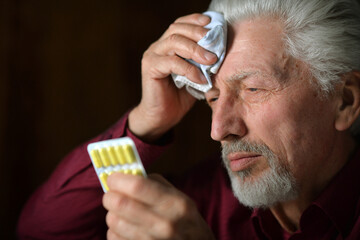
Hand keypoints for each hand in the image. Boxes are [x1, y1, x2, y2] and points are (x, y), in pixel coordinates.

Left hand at [103, 173, 214, 239]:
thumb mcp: (177, 196)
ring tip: (122, 212)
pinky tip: (126, 228)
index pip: (137, 186)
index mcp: (174, 203)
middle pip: (120, 204)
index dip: (118, 180)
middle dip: (110, 196)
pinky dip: (115, 230)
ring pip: (113, 222)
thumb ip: (152, 183)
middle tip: (112, 194)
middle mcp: (164, 224)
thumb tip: (124, 176)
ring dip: (113, 214)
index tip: (113, 178)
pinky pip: (113, 237)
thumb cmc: (183, 218)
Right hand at [129, 13, 217, 141]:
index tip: (211, 24)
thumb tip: (222, 52)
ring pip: (174, 42)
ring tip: (211, 61)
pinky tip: (200, 78)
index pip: (180, 25)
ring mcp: (152, 56)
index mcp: (167, 46)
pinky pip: (171, 62)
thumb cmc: (179, 96)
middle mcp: (157, 47)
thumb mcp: (195, 75)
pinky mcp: (150, 68)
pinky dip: (189, 69)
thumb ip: (203, 63)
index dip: (194, 21)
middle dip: (198, 34)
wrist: (162, 117)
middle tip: (215, 45)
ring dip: (196, 50)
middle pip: (177, 29)